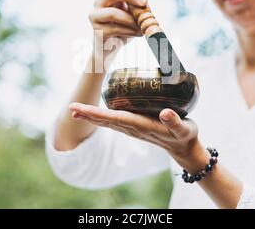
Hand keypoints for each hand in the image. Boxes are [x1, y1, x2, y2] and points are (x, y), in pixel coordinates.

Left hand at [68, 102, 203, 162]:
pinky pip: (113, 120)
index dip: (96, 114)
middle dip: (88, 114)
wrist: (184, 146)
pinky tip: (94, 113)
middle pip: (105, 120)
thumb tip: (166, 113)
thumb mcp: (183, 129)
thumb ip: (174, 122)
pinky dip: (101, 116)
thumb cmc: (184, 135)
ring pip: (107, 121)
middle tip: (70, 108)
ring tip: (75, 110)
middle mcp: (132, 128)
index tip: (81, 110)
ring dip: (91, 116)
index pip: (114, 118)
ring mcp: (132, 128)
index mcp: (140, 126)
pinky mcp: (134, 126)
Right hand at [90, 0, 151, 60]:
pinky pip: (115, 28)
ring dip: (132, 20)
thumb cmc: (125, 27)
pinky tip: (138, 33)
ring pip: (113, 13)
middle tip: (145, 2)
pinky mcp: (97, 30)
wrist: (112, 49)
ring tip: (142, 26)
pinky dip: (130, 31)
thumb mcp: (137, 12)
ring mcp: (96, 15)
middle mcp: (100, 1)